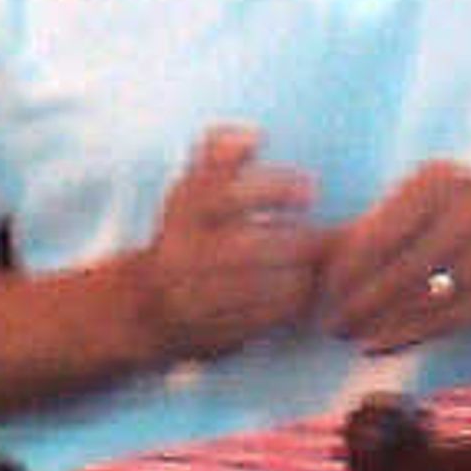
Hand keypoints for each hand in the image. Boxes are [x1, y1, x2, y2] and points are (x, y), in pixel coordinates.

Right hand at [132, 124, 325, 364]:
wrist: (145, 306)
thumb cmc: (186, 236)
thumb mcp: (189, 192)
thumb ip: (217, 157)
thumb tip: (253, 136)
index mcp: (182, 214)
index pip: (228, 196)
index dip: (275, 190)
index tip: (310, 191)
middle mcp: (183, 256)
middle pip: (248, 248)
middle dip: (295, 243)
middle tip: (324, 237)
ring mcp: (194, 300)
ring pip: (258, 289)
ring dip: (297, 277)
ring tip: (315, 265)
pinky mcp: (211, 334)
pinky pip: (261, 322)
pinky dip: (288, 307)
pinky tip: (301, 293)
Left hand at [315, 161, 470, 355]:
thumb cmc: (467, 205)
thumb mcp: (426, 195)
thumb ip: (378, 222)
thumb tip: (322, 255)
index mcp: (438, 182)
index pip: (378, 234)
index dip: (345, 270)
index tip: (323, 291)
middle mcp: (470, 210)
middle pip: (399, 271)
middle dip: (358, 304)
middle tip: (331, 325)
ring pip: (422, 300)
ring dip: (379, 324)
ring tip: (351, 337)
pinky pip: (450, 319)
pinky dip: (408, 336)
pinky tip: (379, 346)